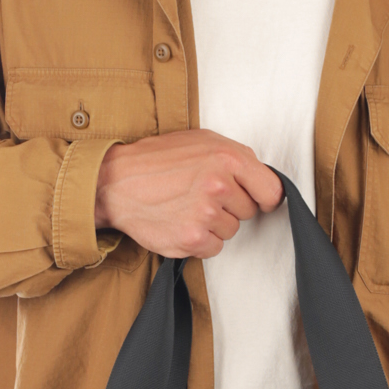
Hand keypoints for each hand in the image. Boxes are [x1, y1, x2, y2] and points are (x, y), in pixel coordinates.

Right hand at [94, 129, 284, 257]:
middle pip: (249, 211)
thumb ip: (236, 157)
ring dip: (214, 224)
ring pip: (231, 231)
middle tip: (202, 195)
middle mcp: (219, 185)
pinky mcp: (192, 238)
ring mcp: (205, 214)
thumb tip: (262, 178)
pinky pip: (214, 248)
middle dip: (231, 207)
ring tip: (187, 207)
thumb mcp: (202, 141)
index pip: (272, 190)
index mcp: (228, 158)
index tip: (257, 199)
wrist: (116, 183)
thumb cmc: (157, 160)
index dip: (264, 196)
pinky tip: (181, 223)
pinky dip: (201, 241)